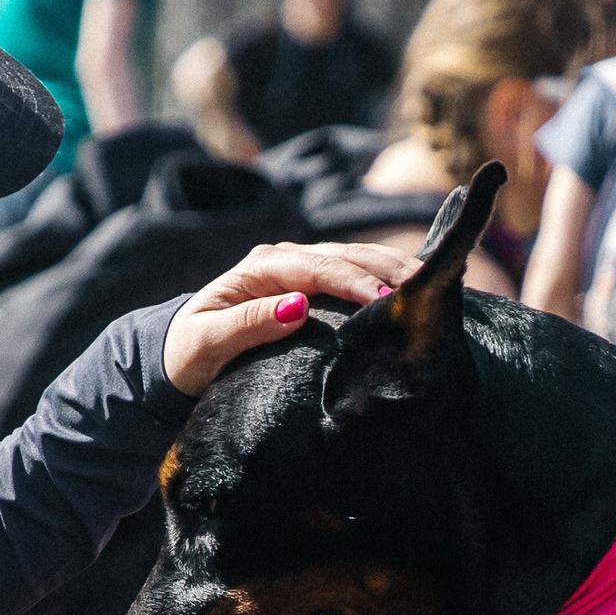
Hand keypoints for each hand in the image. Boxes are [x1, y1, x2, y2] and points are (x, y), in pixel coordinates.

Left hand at [162, 239, 417, 396]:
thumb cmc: (190, 354)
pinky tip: (418, 290)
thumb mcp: (208, 343)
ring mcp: (305, 271)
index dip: (354, 281)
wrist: (181, 358)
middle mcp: (287, 260)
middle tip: (427, 288)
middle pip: (347, 256)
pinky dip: (389, 281)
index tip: (385, 302)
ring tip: (434, 285)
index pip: (318, 267)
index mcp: (261, 267)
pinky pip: (360, 276)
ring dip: (396, 271)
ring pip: (360, 260)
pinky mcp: (318, 287)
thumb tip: (298, 305)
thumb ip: (247, 325)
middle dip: (388, 270)